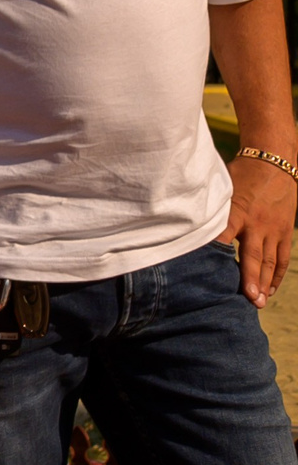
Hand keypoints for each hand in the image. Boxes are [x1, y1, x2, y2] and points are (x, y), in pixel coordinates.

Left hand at [221, 153, 297, 306]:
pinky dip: (277, 275)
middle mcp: (257, 223)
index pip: (224, 234)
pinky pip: (282, 258)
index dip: (217, 252)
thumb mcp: (221, 186)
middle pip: (253, 255)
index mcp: (236, 211)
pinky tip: (270, 290)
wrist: (274, 162)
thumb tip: (179, 218)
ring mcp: (273, 229)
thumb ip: (207, 206)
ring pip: (270, 261)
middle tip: (249, 300)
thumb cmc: (240, 174)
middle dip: (250, 278)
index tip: (207, 271)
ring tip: (259, 302)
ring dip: (265, 283)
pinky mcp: (284, 232)